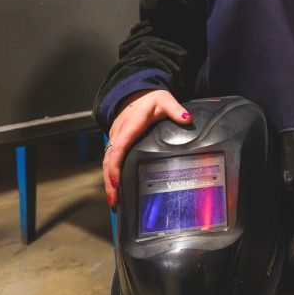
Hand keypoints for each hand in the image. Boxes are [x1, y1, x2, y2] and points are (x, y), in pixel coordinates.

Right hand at [103, 89, 191, 207]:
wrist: (138, 92)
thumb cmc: (151, 99)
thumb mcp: (165, 101)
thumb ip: (175, 110)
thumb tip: (186, 118)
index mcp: (130, 127)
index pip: (119, 149)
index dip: (115, 167)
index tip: (116, 182)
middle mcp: (118, 134)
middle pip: (108, 161)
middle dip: (110, 182)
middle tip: (115, 202)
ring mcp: (115, 137)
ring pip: (106, 162)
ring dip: (108, 181)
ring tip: (114, 201)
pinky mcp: (116, 140)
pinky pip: (110, 159)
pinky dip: (110, 174)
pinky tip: (115, 187)